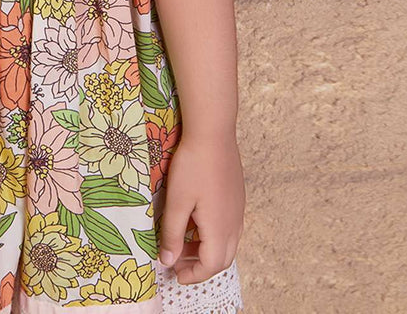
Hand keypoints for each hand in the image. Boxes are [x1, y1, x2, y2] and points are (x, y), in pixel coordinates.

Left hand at [157, 128, 244, 284]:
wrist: (213, 132)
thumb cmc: (192, 166)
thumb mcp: (177, 202)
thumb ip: (172, 234)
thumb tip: (168, 261)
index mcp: (220, 229)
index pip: (210, 265)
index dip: (193, 275)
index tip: (175, 275)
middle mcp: (234, 224)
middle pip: (221, 258)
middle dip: (199, 265)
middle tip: (177, 261)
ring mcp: (238, 210)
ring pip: (227, 243)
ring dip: (206, 249)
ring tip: (183, 241)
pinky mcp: (237, 197)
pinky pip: (229, 227)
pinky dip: (213, 235)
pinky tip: (196, 221)